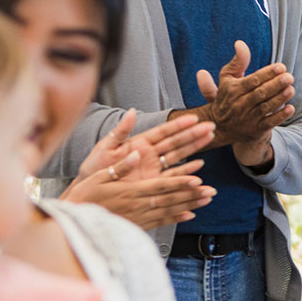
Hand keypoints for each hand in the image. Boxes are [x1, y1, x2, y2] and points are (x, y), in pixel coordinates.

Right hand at [64, 164, 216, 229]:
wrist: (74, 221)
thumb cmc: (85, 195)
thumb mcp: (98, 176)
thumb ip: (120, 166)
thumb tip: (136, 152)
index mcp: (131, 191)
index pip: (161, 185)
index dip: (180, 182)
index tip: (197, 180)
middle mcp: (139, 205)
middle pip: (171, 199)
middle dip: (192, 194)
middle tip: (212, 190)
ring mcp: (140, 217)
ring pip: (170, 210)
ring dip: (190, 204)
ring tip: (207, 199)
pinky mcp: (138, 224)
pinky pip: (160, 221)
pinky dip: (176, 218)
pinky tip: (190, 215)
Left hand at [77, 110, 214, 181]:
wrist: (90, 188)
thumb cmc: (96, 166)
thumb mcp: (105, 146)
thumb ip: (121, 130)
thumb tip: (132, 112)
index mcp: (140, 143)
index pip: (163, 131)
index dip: (178, 125)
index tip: (194, 118)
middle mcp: (150, 154)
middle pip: (176, 142)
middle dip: (193, 134)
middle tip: (211, 126)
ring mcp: (153, 168)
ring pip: (178, 156)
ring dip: (194, 148)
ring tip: (209, 138)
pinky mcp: (154, 183)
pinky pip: (173, 176)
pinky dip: (186, 171)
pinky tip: (199, 165)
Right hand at [196, 41, 294, 153]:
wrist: (220, 126)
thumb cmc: (228, 96)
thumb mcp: (228, 78)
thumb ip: (238, 61)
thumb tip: (241, 43)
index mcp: (233, 90)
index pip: (253, 80)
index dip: (268, 73)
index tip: (281, 67)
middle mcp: (240, 105)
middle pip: (260, 94)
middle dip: (276, 85)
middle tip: (290, 77)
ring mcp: (248, 119)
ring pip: (266, 108)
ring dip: (279, 98)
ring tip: (291, 89)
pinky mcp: (255, 130)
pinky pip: (269, 123)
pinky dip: (280, 117)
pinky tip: (290, 108)